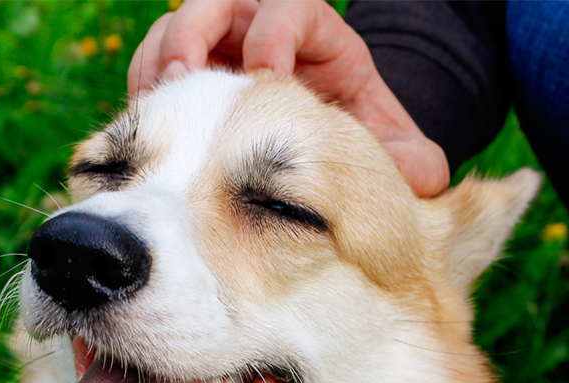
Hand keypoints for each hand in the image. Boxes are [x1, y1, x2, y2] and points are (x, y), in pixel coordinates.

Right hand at [128, 0, 448, 196]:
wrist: (321, 147)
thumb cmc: (355, 140)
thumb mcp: (387, 148)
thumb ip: (409, 161)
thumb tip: (423, 179)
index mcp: (318, 34)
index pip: (292, 6)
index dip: (275, 33)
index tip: (264, 79)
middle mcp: (263, 29)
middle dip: (197, 32)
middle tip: (183, 78)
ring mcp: (220, 49)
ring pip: (176, 25)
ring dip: (159, 60)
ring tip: (153, 103)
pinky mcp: (189, 76)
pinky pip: (153, 63)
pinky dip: (145, 88)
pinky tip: (146, 126)